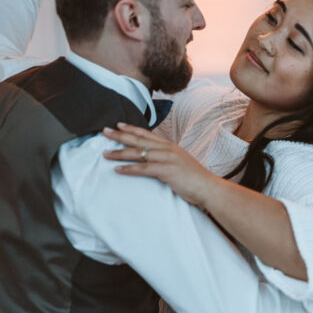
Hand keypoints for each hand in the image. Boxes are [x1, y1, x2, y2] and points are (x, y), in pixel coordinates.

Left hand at [102, 123, 222, 207]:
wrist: (208, 188)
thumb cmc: (195, 178)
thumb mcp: (180, 163)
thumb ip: (168, 158)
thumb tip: (154, 159)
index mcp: (171, 146)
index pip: (148, 134)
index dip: (132, 129)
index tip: (118, 125)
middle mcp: (168, 149)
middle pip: (139, 140)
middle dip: (120, 135)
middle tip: (104, 131)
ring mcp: (168, 158)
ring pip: (139, 153)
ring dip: (120, 153)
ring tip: (105, 153)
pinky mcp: (167, 170)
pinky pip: (143, 168)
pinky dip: (129, 169)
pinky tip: (118, 170)